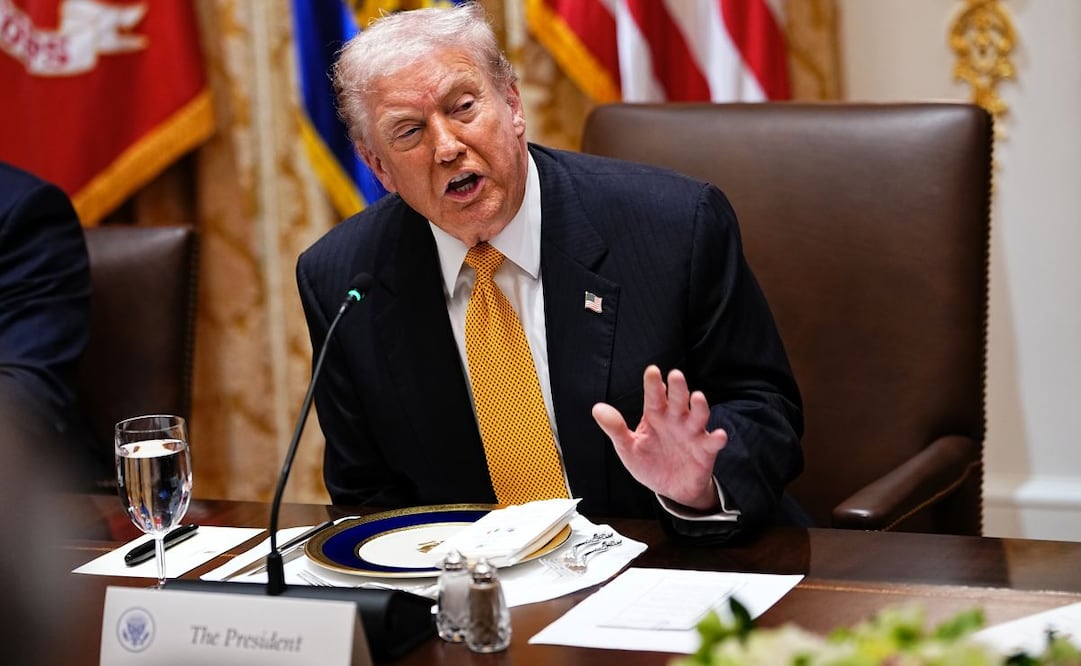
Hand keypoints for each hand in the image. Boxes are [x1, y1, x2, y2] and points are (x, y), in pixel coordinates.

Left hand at [592, 365, 726, 510]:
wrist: (671, 489)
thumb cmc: (649, 462)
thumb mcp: (628, 447)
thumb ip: (615, 428)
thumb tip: (597, 408)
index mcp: (656, 416)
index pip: (654, 397)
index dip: (653, 384)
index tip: (652, 371)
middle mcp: (676, 420)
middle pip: (678, 401)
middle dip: (678, 388)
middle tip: (675, 375)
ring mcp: (692, 434)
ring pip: (698, 416)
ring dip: (699, 407)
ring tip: (698, 397)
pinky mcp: (705, 450)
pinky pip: (712, 443)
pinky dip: (717, 439)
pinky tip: (719, 435)